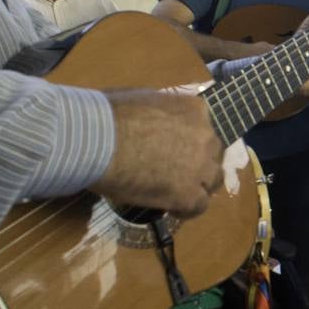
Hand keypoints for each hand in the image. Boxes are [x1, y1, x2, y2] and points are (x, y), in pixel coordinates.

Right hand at [93, 90, 223, 216]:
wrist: (96, 141)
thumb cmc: (109, 114)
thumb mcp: (143, 98)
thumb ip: (161, 111)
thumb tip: (155, 119)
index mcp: (195, 110)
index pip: (204, 128)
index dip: (192, 142)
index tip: (177, 149)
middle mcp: (205, 136)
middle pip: (212, 154)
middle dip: (199, 162)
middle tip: (179, 172)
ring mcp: (200, 166)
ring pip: (212, 180)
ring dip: (198, 185)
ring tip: (178, 192)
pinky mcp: (189, 194)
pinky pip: (199, 206)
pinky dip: (187, 209)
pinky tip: (173, 209)